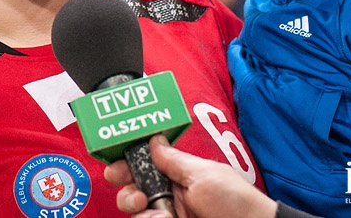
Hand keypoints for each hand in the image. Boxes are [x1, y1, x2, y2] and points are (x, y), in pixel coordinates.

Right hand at [103, 135, 277, 217]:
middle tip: (137, 196)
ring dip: (140, 211)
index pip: (144, 165)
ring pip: (136, 213)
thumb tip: (153, 139)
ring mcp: (169, 214)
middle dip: (127, 191)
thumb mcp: (203, 174)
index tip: (115, 167)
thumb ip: (174, 159)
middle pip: (132, 190)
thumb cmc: (235, 202)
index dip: (126, 163)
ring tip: (163, 215)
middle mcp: (170, 195)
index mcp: (178, 174)